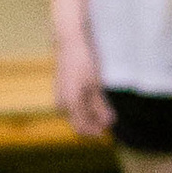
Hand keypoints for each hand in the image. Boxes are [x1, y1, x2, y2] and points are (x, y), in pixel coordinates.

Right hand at [52, 24, 111, 139]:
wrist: (70, 41)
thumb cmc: (84, 61)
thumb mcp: (96, 85)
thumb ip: (100, 106)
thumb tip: (109, 124)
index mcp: (70, 103)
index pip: (82, 128)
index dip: (96, 132)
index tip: (110, 128)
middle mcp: (61, 103)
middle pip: (79, 124)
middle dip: (94, 125)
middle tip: (110, 120)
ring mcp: (60, 96)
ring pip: (77, 115)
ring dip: (90, 117)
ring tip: (106, 111)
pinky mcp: (62, 90)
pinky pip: (74, 106)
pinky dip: (86, 108)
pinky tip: (96, 103)